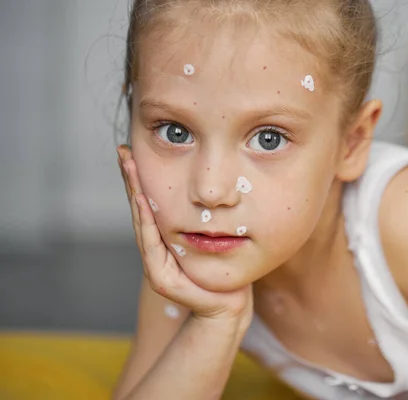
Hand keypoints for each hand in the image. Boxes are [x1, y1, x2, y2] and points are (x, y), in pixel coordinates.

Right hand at [116, 145, 252, 323]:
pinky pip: (153, 246)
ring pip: (143, 224)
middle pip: (142, 210)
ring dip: (135, 194)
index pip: (152, 206)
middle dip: (133, 180)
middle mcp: (158, 251)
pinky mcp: (163, 280)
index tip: (134, 152)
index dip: (142, 181)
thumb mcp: (218, 239)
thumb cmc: (227, 273)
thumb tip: (216, 188)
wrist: (229, 308)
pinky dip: (146, 222)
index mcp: (168, 241)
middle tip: (124, 151)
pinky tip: (142, 200)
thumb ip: (208, 220)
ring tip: (130, 167)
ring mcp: (157, 265)